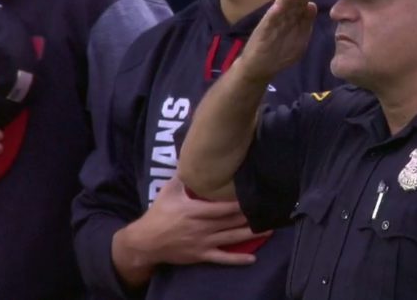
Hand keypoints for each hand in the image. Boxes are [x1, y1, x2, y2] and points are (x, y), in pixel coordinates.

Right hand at [112, 176, 269, 286]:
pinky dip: (237, 259)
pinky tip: (253, 258)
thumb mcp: (168, 192)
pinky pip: (222, 259)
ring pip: (232, 239)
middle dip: (251, 217)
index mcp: (195, 211)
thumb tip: (192, 156)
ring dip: (252, 234)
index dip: (240, 204)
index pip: (223, 207)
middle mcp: (202, 227)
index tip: (255, 196)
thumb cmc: (159, 214)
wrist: (146, 242)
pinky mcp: (202, 255)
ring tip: (270, 229)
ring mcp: (204, 243)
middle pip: (232, 222)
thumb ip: (182, 176)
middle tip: (270, 211)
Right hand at [237, 0, 316, 81]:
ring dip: (287, 0)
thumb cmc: (277, 54)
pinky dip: (274, 15)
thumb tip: (312, 6)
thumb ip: (305, 25)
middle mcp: (280, 20)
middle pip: (291, 5)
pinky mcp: (262, 33)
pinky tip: (278, 6)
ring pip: (280, 11)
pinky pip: (269, 24)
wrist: (256, 68)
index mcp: (290, 21)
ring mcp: (271, 26)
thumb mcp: (297, 40)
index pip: (299, 6)